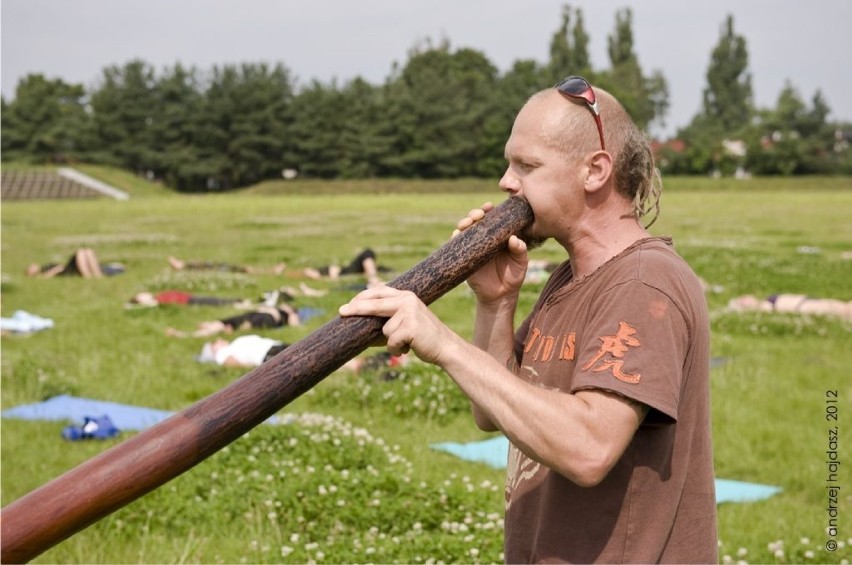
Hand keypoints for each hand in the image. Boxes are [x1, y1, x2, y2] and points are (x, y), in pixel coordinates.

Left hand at [338, 286, 455, 365]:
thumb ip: (388, 320)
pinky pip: (391, 341)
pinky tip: (409, 349)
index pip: (379, 292)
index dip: (362, 297)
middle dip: (357, 309)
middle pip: (375, 304)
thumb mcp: (405, 323)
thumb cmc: (422, 338)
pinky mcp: (411, 326)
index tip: (349, 304)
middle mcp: (407, 300)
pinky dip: (396, 349)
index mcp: (406, 296)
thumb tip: (359, 326)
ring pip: (384, 331)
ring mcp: (410, 312)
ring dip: (391, 342)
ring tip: (407, 343)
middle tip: (341, 311)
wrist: (445, 347)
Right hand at [453, 203, 528, 304]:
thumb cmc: (513, 276)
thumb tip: (513, 238)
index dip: (489, 210)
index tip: (490, 206)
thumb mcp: (521, 262)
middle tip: (479, 215)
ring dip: (464, 223)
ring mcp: (473, 248)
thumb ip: (520, 249)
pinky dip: (455, 238)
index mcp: (498, 236)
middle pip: (475, 220)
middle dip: (475, 213)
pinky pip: (456, 245)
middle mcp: (484, 239)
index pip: (492, 218)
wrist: (501, 296)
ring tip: (469, 223)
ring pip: (464, 230)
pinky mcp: (464, 258)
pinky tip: (457, 234)